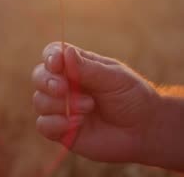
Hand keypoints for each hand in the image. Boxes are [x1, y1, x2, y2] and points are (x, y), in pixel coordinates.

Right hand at [31, 42, 160, 162]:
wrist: (144, 129)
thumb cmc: (132, 97)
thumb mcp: (114, 77)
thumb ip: (87, 67)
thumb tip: (64, 52)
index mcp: (77, 66)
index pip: (52, 54)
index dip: (50, 57)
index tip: (57, 63)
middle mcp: (65, 85)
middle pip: (39, 76)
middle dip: (48, 81)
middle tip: (65, 89)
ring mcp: (61, 108)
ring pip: (39, 101)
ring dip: (61, 105)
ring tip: (89, 107)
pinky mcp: (61, 131)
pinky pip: (43, 125)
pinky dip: (56, 123)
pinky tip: (78, 124)